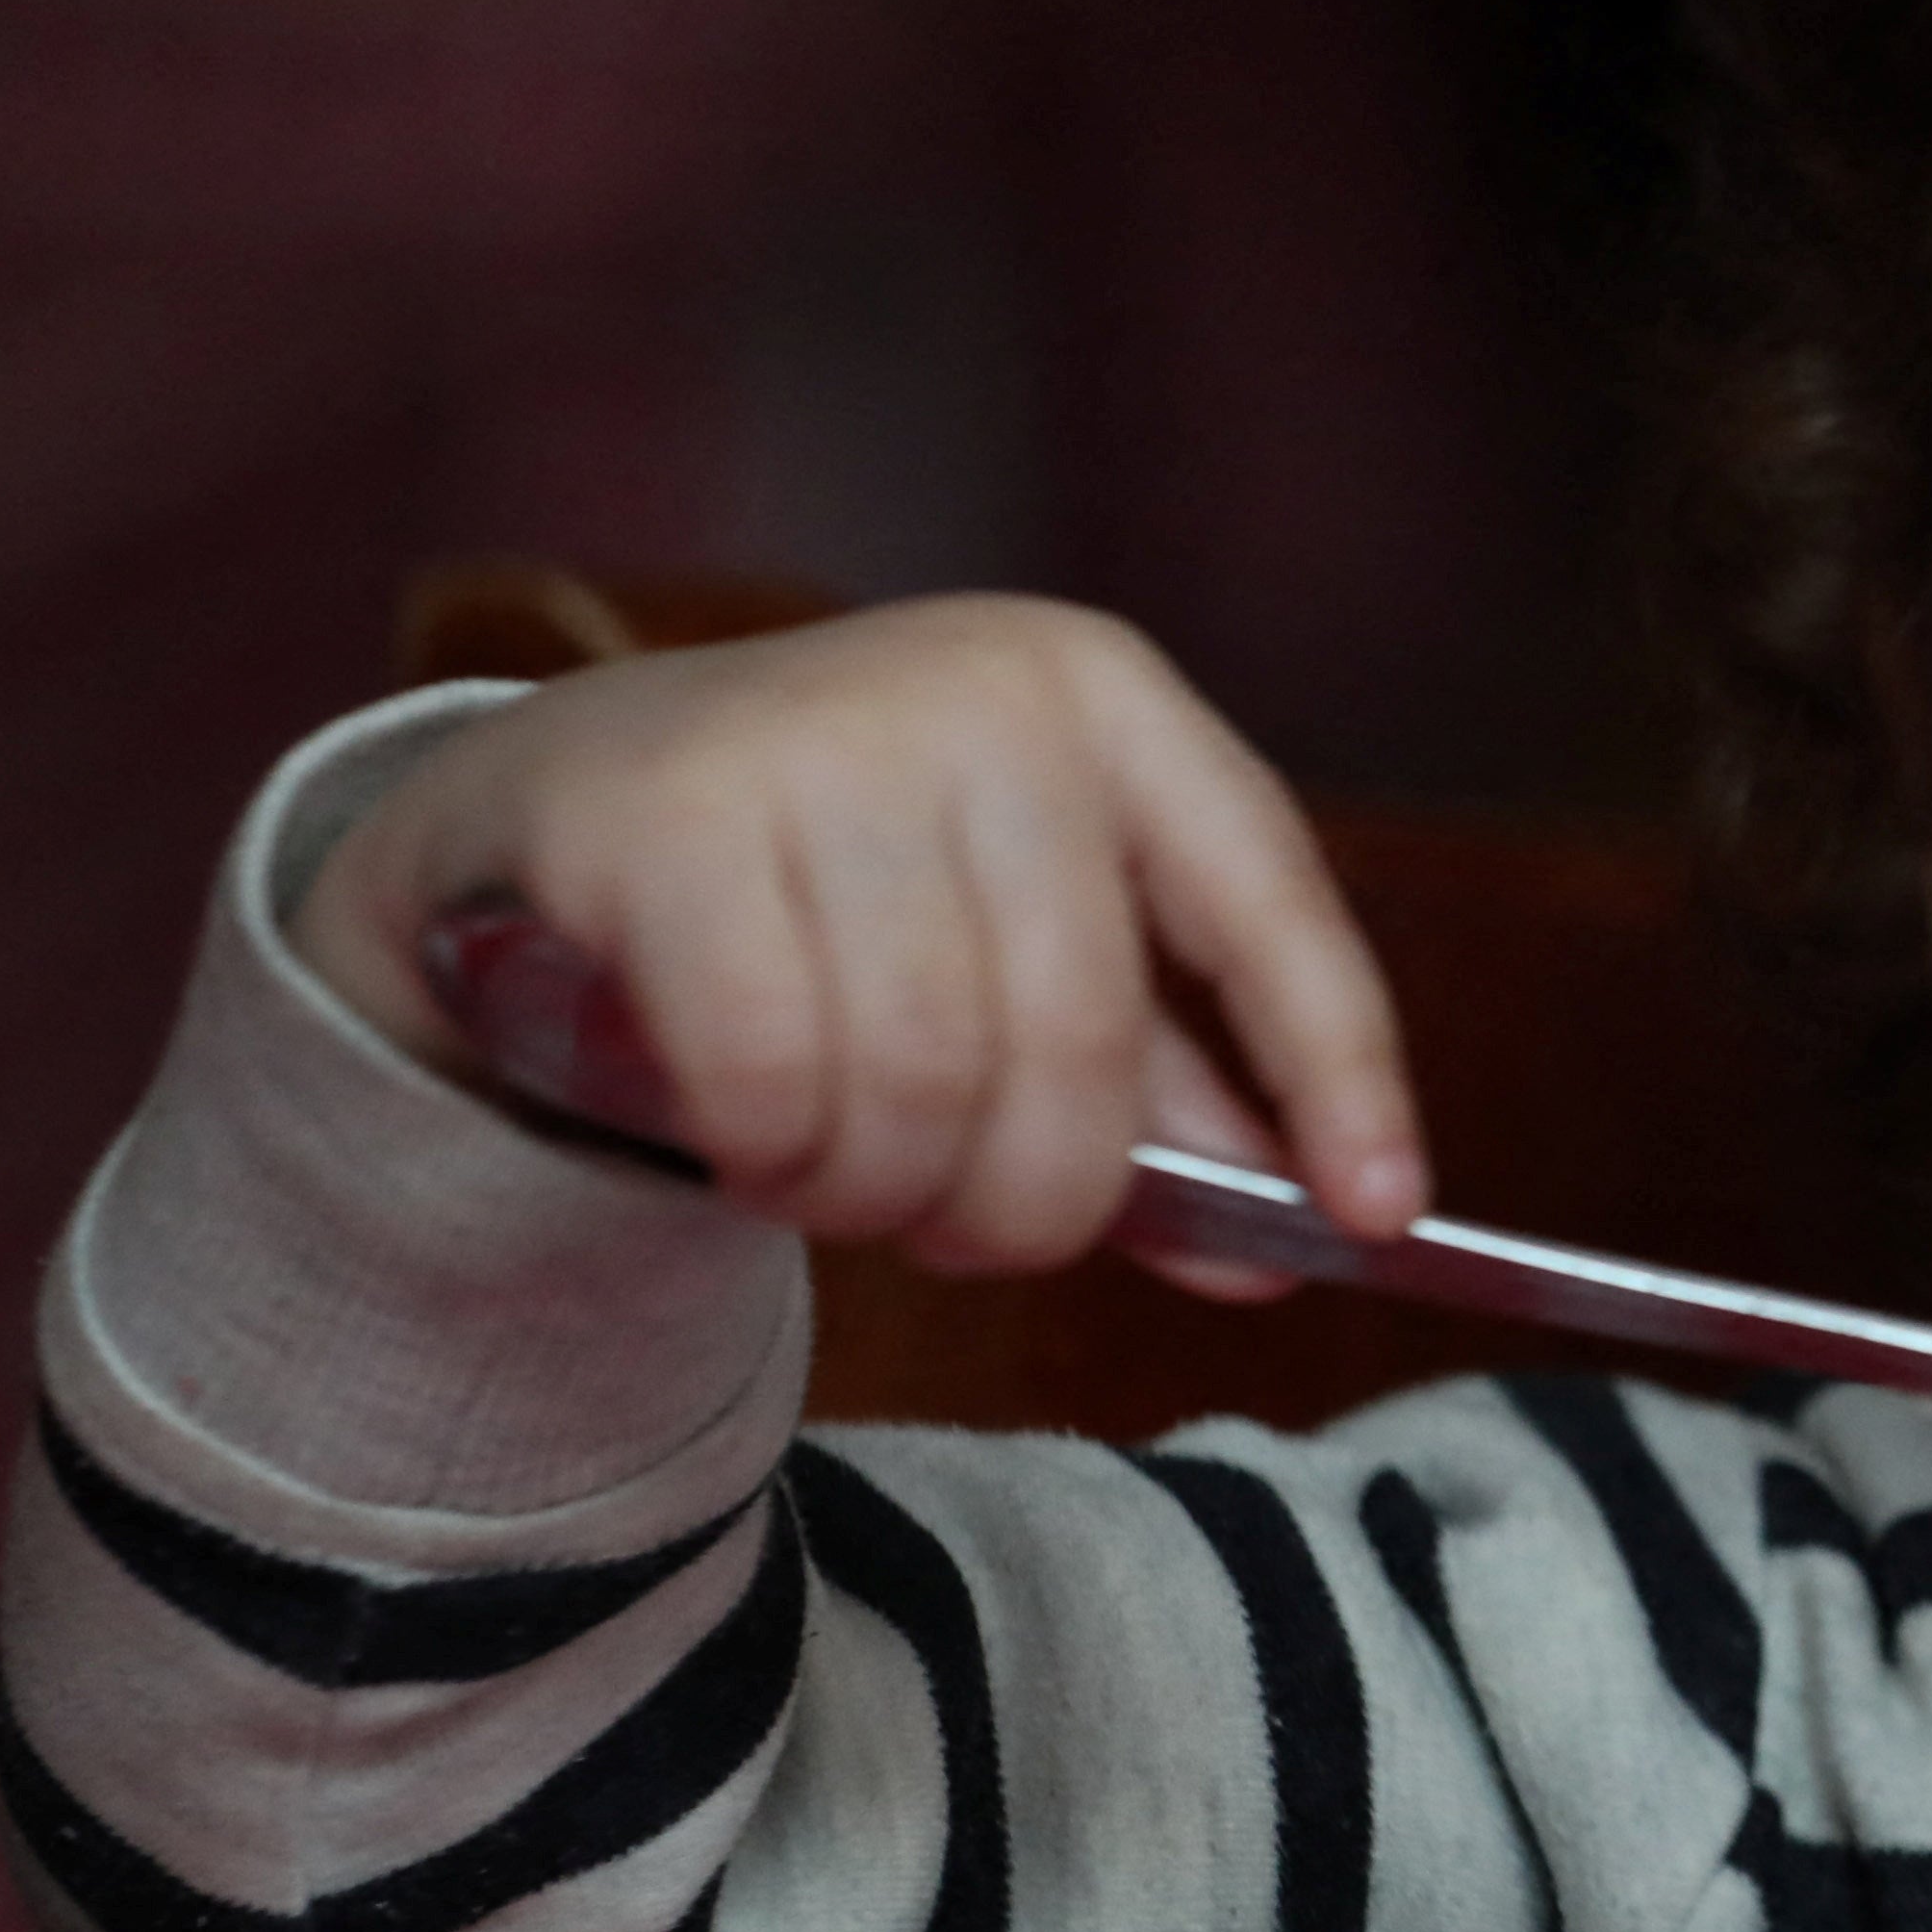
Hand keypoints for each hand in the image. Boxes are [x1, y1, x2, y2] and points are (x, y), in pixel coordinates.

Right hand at [295, 597, 1423, 1293]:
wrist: (553, 802)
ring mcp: (810, 735)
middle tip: (976, 1241)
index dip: (1336, 1067)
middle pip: (1079, 1032)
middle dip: (1037, 1198)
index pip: (1268, 896)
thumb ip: (1163, 1085)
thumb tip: (1311, 1225)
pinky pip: (773, 1077)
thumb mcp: (1018, 947)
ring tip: (850, 1186)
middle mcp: (974, 689)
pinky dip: (777, 1160)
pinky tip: (756, 1147)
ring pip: (925, 1074)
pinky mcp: (654, 817)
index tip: (1378, 1213)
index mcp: (1101, 699)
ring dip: (889, 1194)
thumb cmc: (837, 887)